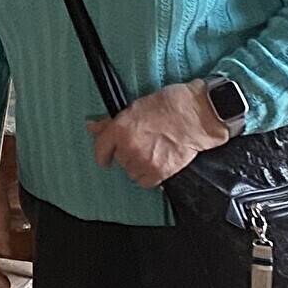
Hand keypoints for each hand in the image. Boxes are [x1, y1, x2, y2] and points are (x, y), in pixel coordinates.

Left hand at [89, 81, 231, 188]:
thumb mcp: (134, 107)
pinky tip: (156, 163)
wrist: (195, 116)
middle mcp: (129, 147)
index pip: (100, 148)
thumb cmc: (168, 105)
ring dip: (138, 165)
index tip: (106, 158)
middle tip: (141, 143)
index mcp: (120, 128)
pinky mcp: (160, 172)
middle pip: (119, 160)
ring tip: (151, 152)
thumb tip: (92, 127)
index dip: (103, 154)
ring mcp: (144, 161)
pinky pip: (145, 182)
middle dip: (126, 153)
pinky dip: (148, 175)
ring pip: (131, 172)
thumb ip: (111, 122)